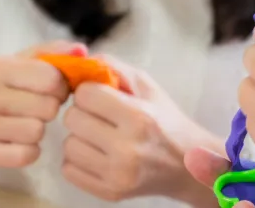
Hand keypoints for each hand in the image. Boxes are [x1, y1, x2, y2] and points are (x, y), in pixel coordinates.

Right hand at [0, 41, 80, 167]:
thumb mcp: (26, 60)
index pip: (51, 79)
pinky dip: (30, 150)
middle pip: (47, 108)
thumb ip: (56, 52)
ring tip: (29, 121)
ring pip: (36, 132)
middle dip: (51, 107)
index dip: (62, 85)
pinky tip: (21, 140)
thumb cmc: (5, 83)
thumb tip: (81, 51)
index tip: (54, 88)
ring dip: (39, 129)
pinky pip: (25, 156)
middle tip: (41, 106)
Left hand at [61, 58, 221, 203]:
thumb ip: (113, 67)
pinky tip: (98, 154)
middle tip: (101, 117)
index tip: (102, 97)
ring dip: (80, 138)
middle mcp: (128, 148)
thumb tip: (78, 62)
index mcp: (139, 117)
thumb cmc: (164, 120)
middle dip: (83, 113)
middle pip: (72, 119)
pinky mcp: (110, 192)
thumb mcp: (147, 86)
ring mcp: (118, 174)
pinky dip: (78, 160)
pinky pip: (69, 170)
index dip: (91, 92)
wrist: (186, 165)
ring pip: (68, 146)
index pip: (85, 95)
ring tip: (101, 136)